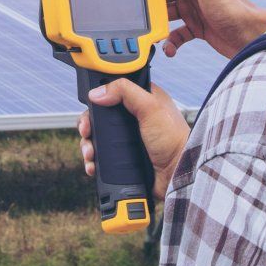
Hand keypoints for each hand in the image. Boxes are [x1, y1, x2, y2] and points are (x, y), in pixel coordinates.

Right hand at [77, 78, 189, 200]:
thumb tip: (97, 92)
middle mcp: (133, 120)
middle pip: (100, 118)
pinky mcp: (124, 159)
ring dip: (88, 146)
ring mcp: (128, 141)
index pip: (112, 94)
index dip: (97, 100)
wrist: (178, 173)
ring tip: (90, 154)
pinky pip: (102, 158)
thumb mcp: (151, 106)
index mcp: (141, 101)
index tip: (90, 108)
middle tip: (87, 133)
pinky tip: (93, 165)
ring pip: (98, 139)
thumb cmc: (174, 139)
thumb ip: (125, 91)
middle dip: (88, 126)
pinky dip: (94, 162)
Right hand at [158, 0, 265, 59]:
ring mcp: (192, 10)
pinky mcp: (196, 28)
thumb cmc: (233, 8)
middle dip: (148, 7)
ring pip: (165, 16)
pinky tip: (169, 49)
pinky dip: (170, 42)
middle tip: (138, 18)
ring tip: (150, 35)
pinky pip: (176, 34)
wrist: (251, 37)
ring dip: (156, 26)